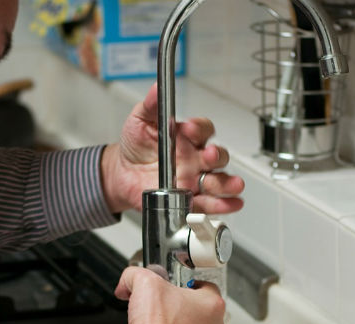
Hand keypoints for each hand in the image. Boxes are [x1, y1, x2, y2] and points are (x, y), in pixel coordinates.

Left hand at [101, 84, 244, 213]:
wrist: (122, 174)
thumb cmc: (136, 146)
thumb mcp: (140, 120)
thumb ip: (151, 105)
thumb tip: (157, 87)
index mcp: (187, 137)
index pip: (203, 130)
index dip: (199, 129)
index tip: (187, 129)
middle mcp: (196, 158)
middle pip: (217, 157)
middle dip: (216, 156)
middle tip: (207, 156)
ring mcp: (195, 179)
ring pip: (218, 181)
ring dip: (227, 183)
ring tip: (233, 185)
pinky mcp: (190, 199)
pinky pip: (210, 203)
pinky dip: (223, 205)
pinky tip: (231, 204)